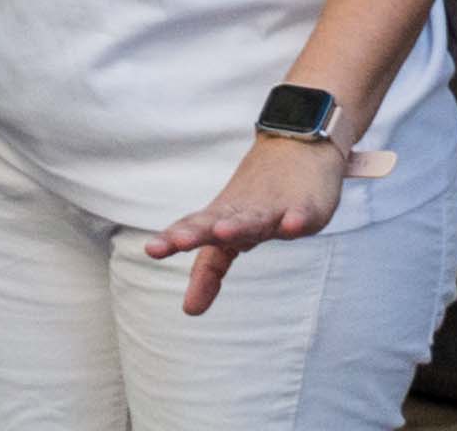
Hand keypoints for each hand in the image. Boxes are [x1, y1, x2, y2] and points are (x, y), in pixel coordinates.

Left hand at [146, 135, 357, 314]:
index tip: (152, 250)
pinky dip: (296, 219)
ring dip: (239, 226)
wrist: (297, 145)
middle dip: (196, 232)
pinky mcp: (304, 205)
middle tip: (178, 240)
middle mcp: (243, 213)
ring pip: (254, 218)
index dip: (174, 240)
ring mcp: (274, 208)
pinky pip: (301, 214)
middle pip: (216, 223)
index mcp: (222, 218)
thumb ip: (210, 271)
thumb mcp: (230, 232)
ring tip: (223, 232)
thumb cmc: (258, 198)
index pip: (195, 231)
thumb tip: (188, 310)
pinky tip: (292, 225)